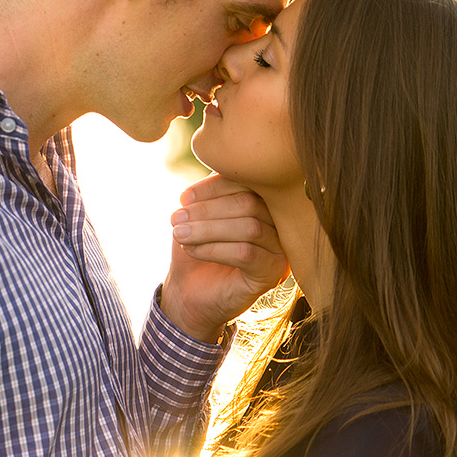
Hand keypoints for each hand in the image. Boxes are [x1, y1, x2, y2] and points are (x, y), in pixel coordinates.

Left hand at [161, 174, 288, 342]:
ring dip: (206, 229)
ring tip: (178, 234)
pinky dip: (214, 248)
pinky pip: (246, 253)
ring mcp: (280, 250)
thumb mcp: (201, 215)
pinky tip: (191, 250)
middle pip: (249, 203)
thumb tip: (217, 160)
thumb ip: (214, 189)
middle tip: (176, 218)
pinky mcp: (272, 273)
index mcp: (265, 203)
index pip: (248, 183)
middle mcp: (279, 224)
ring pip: (248, 227)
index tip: (183, 198)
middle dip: (207, 210)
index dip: (214, 186)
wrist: (190, 296)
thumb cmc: (195, 252)